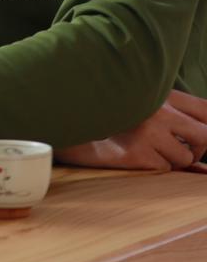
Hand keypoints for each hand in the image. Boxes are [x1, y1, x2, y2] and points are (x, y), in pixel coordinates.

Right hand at [55, 90, 206, 170]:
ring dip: (172, 159)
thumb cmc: (108, 112)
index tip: (199, 137)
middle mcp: (157, 110)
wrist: (68, 120)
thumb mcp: (141, 104)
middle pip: (206, 136)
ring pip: (185, 157)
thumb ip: (173, 115)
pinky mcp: (136, 152)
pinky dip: (153, 165)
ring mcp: (147, 132)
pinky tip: (135, 154)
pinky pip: (163, 167)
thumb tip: (203, 148)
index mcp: (160, 93)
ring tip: (151, 150)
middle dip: (199, 148)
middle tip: (185, 150)